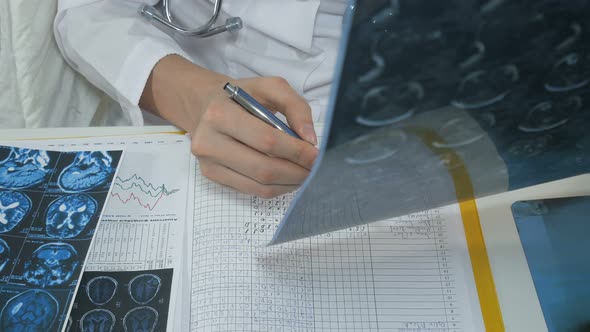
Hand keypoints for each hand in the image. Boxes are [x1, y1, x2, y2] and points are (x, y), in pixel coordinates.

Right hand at [140, 55, 317, 197]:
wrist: (205, 104)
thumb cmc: (242, 96)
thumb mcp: (269, 87)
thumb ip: (295, 106)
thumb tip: (310, 139)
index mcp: (220, 114)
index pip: (267, 141)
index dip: (296, 152)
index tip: (317, 154)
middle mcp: (208, 141)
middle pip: (263, 168)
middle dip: (296, 172)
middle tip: (315, 168)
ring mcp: (208, 163)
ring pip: (259, 185)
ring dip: (289, 183)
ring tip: (304, 173)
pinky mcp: (212, 177)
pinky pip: (252, 191)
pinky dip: (276, 188)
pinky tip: (287, 177)